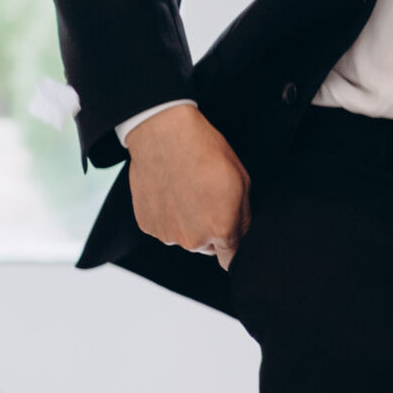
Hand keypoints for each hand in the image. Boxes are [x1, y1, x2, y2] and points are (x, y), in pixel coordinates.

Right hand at [125, 105, 250, 266]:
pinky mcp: (147, 225)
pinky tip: (169, 190)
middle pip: (206, 247)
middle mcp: (192, 240)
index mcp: (220, 230)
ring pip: (183, 237)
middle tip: (205, 196)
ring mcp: (167, 234)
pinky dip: (166, 215)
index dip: (232, 245)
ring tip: (185, 189)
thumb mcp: (241, 179)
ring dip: (186, 222)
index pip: (230, 259)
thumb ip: (244, 217)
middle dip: (209, 228)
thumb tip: (241, 235)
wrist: (164, 133)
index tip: (229, 231)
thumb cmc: (205, 151)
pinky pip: (163, 227)